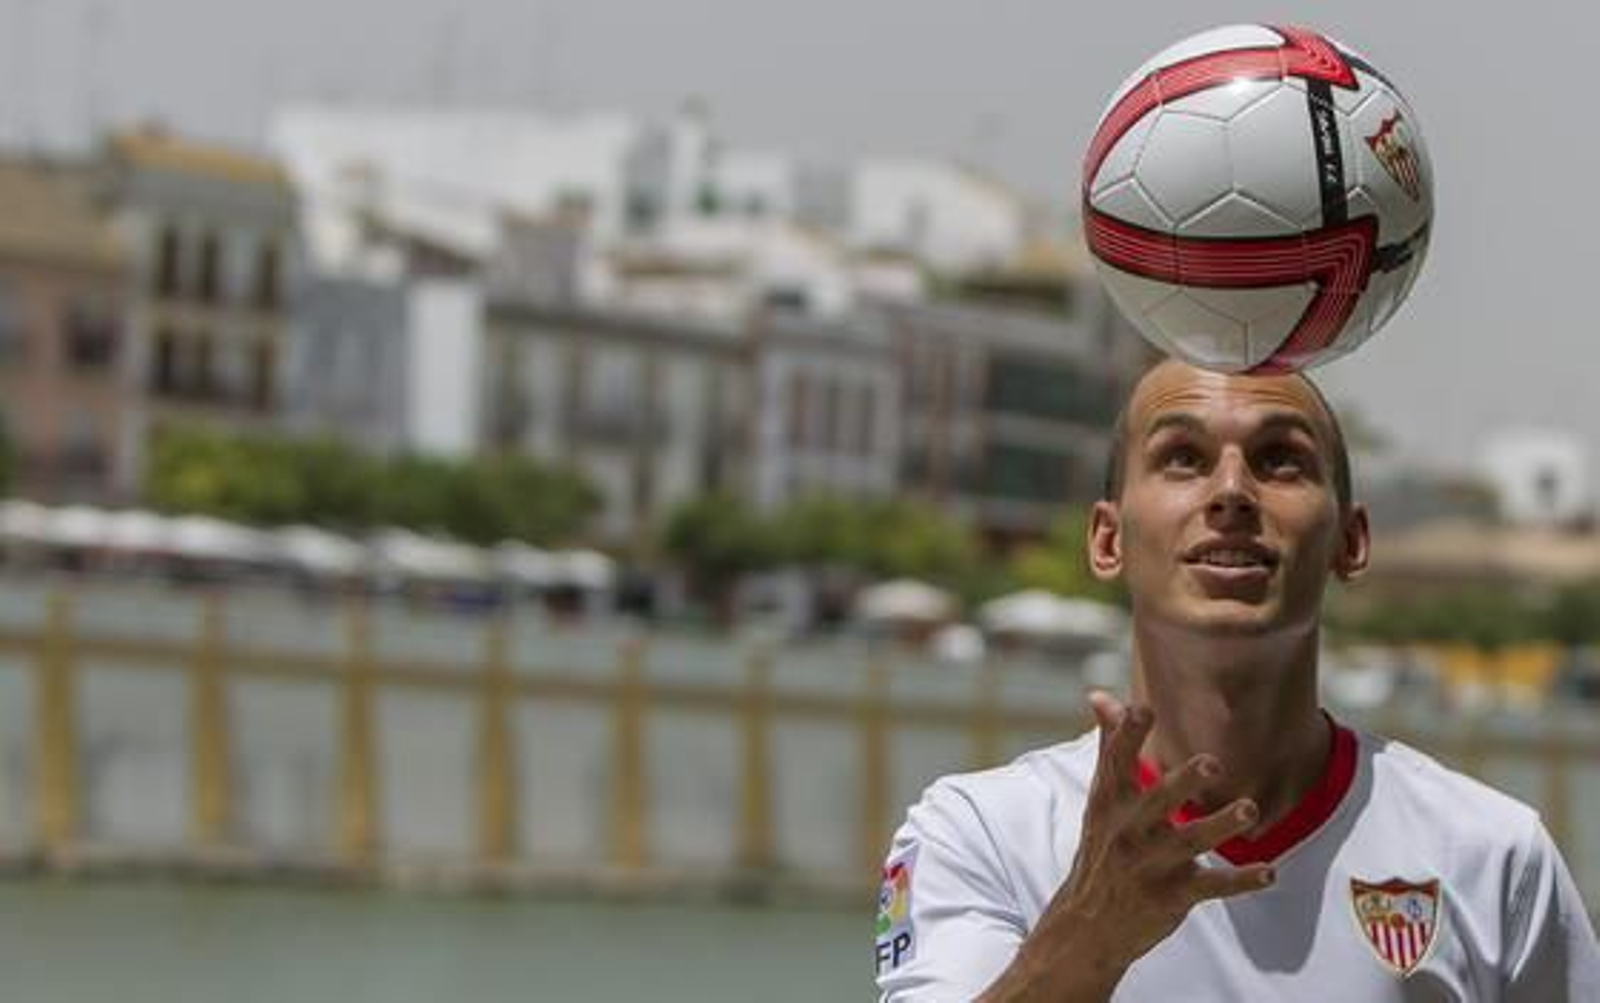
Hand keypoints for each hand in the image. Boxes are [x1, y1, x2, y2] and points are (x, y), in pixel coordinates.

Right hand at [980, 691, 1273, 1001]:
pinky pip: (1212, 887)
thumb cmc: (1103, 846)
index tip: (1143, 709)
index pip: (1116, 763)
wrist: (1087, 924)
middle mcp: (1128, 831)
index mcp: (1110, 802)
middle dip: (1184, 783)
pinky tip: (1269, 871)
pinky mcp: (1173, 896)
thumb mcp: (1101, 798)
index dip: (1128, 736)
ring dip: (1220, 825)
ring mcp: (1151, 866)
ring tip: (1250, 809)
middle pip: (1157, 802)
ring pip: (1190, 842)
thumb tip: (1100, 695)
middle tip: (1213, 763)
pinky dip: (1241, 881)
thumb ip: (1110, 746)